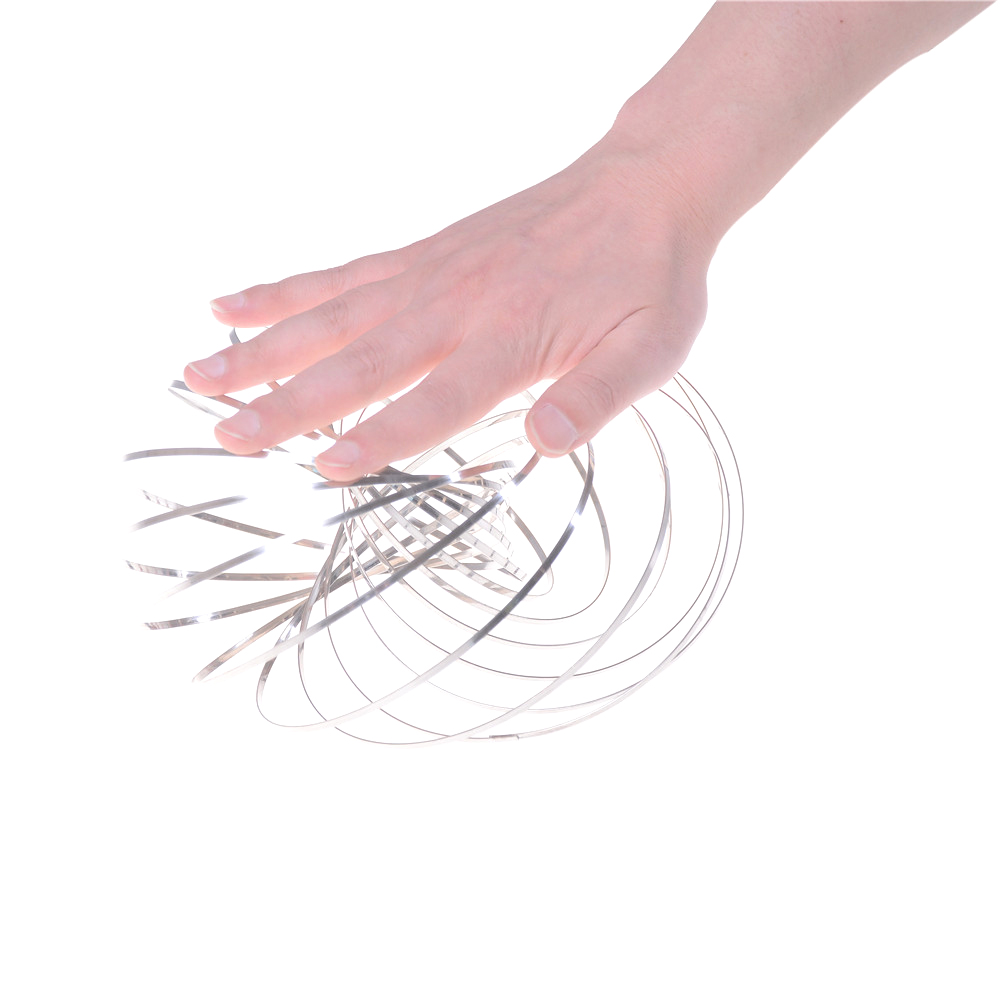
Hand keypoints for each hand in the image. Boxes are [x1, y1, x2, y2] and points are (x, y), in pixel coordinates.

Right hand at [183, 141, 713, 480]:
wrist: (645, 189)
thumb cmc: (649, 279)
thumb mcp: (651, 350)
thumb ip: (597, 397)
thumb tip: (544, 445)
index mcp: (509, 337)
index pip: (434, 400)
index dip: (379, 437)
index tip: (321, 471)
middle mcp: (455, 304)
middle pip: (358, 361)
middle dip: (288, 404)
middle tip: (225, 436)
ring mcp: (430, 274)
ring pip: (330, 316)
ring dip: (263, 349)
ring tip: (198, 374)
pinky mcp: (422, 254)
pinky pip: (342, 273)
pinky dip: (285, 290)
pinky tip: (234, 302)